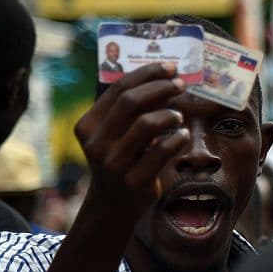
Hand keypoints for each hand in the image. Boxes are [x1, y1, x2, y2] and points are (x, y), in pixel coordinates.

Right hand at [74, 63, 187, 218]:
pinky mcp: (134, 180)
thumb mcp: (115, 133)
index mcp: (88, 125)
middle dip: (161, 88)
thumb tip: (164, 77)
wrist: (113, 203)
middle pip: (131, 102)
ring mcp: (114, 163)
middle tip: (181, 85)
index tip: (171, 67)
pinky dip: (178, 138)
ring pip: (147, 124)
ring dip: (169, 115)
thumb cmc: (121, 158)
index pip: (118, 88)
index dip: (147, 74)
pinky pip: (162, 150)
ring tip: (178, 116)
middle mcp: (96, 142)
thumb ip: (130, 110)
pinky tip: (183, 135)